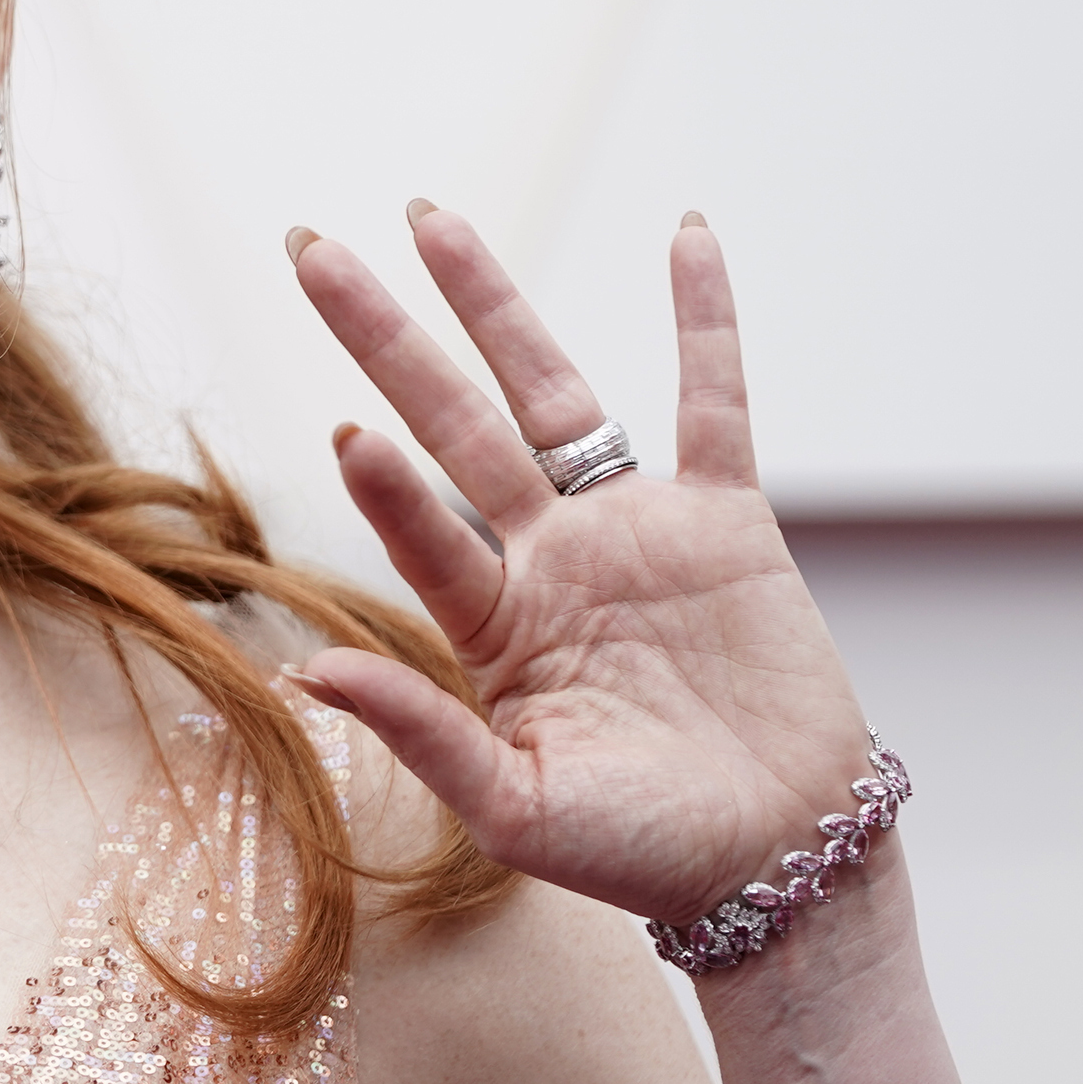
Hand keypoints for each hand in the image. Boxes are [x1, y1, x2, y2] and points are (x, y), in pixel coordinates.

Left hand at [284, 204, 871, 925]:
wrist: (777, 865)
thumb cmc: (641, 850)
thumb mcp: (516, 808)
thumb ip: (421, 733)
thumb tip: (305, 676)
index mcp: (491, 623)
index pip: (420, 531)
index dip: (385, 486)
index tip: (345, 433)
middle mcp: (546, 556)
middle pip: (450, 419)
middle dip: (381, 335)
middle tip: (306, 247)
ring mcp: (632, 529)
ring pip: (551, 389)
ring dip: (492, 303)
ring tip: (428, 218)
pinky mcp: (725, 521)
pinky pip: (714, 400)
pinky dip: (703, 319)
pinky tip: (685, 234)